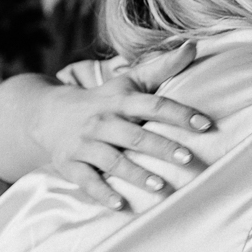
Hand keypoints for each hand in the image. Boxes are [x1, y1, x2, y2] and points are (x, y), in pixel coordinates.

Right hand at [35, 42, 215, 208]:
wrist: (45, 114)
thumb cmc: (101, 101)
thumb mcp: (128, 82)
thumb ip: (161, 67)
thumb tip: (193, 46)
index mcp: (119, 102)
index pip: (152, 104)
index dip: (179, 114)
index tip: (206, 125)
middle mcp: (102, 122)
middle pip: (134, 135)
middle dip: (162, 147)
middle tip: (189, 159)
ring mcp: (84, 144)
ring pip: (112, 160)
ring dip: (136, 174)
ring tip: (161, 186)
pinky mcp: (70, 164)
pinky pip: (86, 181)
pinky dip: (102, 193)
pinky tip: (120, 205)